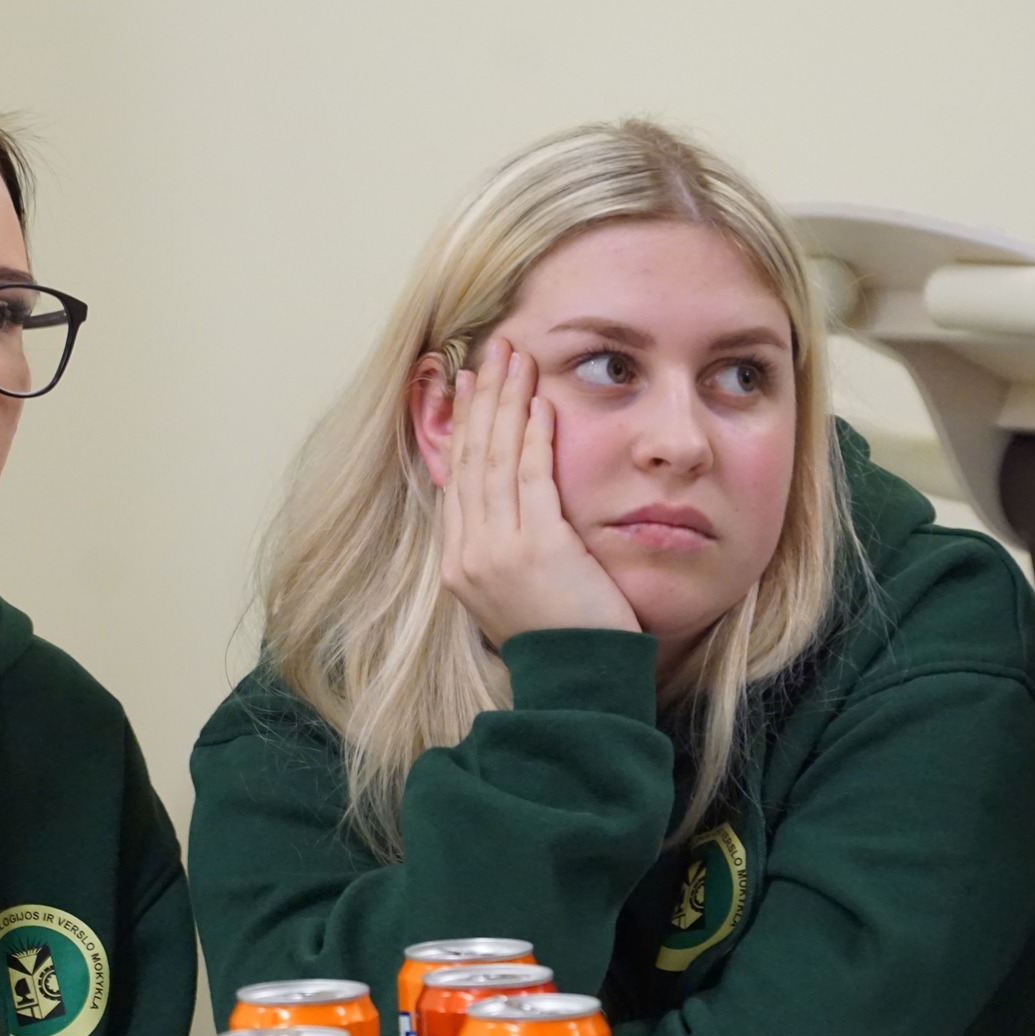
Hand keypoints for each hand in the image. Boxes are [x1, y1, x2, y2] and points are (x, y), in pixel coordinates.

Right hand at [440, 339, 640, 646]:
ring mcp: (497, 551)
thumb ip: (504, 546)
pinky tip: (539, 403)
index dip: (463, 424)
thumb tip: (509, 504)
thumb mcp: (514, 592)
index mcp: (458, 562)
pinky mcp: (536, 548)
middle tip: (493, 350)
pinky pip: (532, 479)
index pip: (457, 477)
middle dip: (482, 398)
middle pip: (471, 458)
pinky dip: (533, 437)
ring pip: (496, 460)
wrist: (576, 685)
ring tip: (515, 358)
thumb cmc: (559, 640)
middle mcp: (468, 553)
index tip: (469, 383)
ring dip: (506, 403)